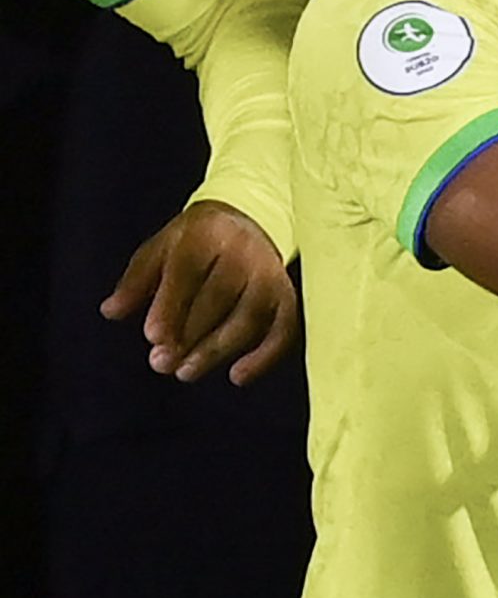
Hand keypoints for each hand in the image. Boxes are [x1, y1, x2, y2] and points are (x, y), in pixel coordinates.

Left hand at [101, 200, 298, 384]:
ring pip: (250, 317)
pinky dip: (264, 357)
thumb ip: (136, 280)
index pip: (190, 270)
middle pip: (220, 297)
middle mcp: (245, 251)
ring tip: (186, 372)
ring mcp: (270, 275)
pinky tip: (237, 377)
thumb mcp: (161, 249)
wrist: (250, 220)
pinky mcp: (286, 296)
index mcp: (208, 233)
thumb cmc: (197, 242)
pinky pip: (284, 329)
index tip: (153, 337)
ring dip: (217, 350)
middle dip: (189, 335)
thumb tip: (111, 311)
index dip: (171, 304)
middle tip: (162, 364)